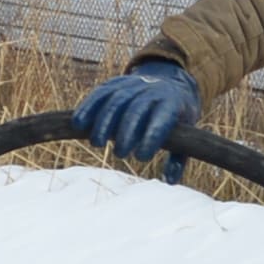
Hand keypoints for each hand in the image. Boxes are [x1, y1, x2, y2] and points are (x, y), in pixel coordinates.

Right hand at [74, 60, 200, 171]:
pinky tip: (78, 123)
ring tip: (96, 144)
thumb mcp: (184, 134)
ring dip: (103, 122)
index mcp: (171, 104)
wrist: (169, 82)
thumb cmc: (176, 117)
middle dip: (125, 132)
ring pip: (115, 100)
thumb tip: (170, 181)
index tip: (142, 157)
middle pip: (135, 109)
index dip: (151, 137)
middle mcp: (151, 91)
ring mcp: (131, 85)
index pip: (161, 119)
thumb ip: (177, 158)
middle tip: (120, 154)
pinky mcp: (115, 84)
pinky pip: (100, 94)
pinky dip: (88, 107)